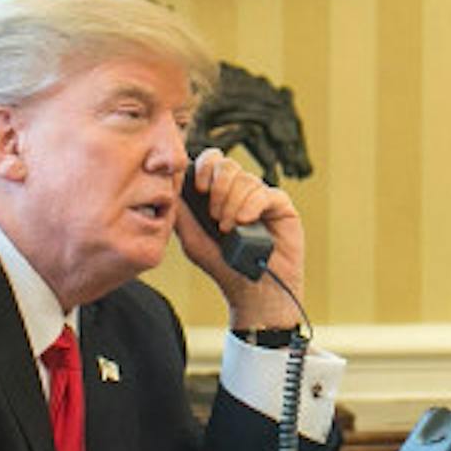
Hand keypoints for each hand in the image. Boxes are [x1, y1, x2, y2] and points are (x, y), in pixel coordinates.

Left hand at [177, 149, 307, 328]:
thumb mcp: (191, 237)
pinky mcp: (282, 207)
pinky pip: (266, 193)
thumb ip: (180, 211)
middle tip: (214, 216)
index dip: (204, 167)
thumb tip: (169, 183)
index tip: (199, 188)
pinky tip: (244, 222)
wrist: (251, 290)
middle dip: (218, 188)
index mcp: (220, 193)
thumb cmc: (223, 266)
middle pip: (228, 165)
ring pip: (246, 180)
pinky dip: (251, 206)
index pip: (212, 161)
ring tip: (229, 230)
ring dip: (232, 205)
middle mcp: (242, 191)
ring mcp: (262, 198)